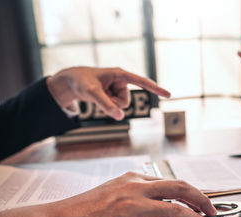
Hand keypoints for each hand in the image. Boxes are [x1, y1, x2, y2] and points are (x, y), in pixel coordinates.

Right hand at [0, 172, 216, 216]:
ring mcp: (133, 208)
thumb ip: (135, 194)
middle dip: (201, 199)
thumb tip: (157, 203)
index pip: (169, 181)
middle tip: (212, 209)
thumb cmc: (81, 211)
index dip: (189, 191)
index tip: (200, 200)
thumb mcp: (111, 192)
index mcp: (132, 179)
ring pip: (177, 210)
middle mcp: (135, 189)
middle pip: (180, 188)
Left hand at [47, 67, 169, 120]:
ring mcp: (118, 89)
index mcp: (120, 74)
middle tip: (99, 95)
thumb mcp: (92, 93)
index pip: (142, 82)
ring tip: (97, 94)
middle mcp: (121, 81)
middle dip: (113, 103)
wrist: (72, 81)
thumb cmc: (82, 81)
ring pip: (120, 106)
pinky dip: (106, 105)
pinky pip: (115, 107)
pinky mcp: (114, 95)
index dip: (156, 89)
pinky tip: (98, 96)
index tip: (169, 94)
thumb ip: (106, 105)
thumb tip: (120, 117)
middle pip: (125, 102)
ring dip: (109, 104)